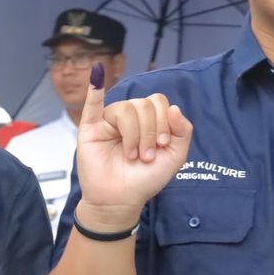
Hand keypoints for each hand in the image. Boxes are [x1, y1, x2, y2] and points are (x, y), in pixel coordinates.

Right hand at [73, 62, 192, 228]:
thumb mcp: (175, 157)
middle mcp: (129, 118)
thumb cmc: (145, 179)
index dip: (164, 121)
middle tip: (146, 155)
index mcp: (149, 121)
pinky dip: (94, 88)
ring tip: (132, 155)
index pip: (159, 102)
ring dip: (134, 135)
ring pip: (126, 109)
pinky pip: (91, 105)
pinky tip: (96, 73)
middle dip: (150, 131)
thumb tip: (173, 108)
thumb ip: (183, 131)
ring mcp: (109, 122)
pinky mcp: (90, 129)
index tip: (162, 145)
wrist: (121, 200)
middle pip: (143, 103)